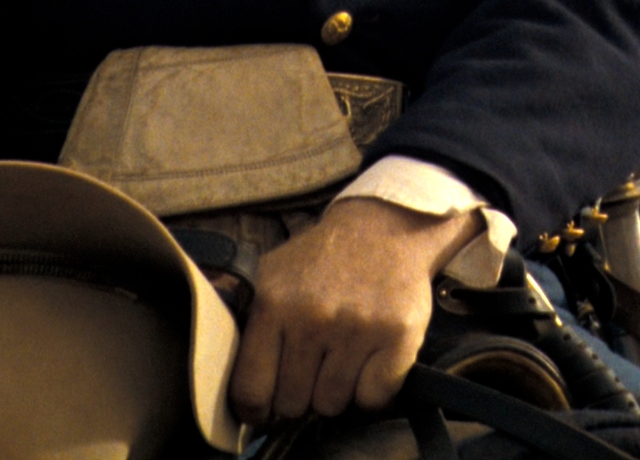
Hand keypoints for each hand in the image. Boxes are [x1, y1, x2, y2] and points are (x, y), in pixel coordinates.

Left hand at [228, 198, 481, 420]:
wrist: (384, 228)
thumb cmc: (323, 262)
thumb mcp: (272, 278)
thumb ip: (252, 327)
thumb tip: (242, 394)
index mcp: (273, 304)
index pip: (251, 390)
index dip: (256, 411)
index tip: (265, 411)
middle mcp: (313, 318)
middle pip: (293, 404)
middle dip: (301, 395)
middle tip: (312, 371)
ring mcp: (358, 328)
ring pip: (333, 404)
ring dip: (336, 392)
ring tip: (342, 360)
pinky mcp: (398, 336)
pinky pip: (374, 398)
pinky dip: (372, 391)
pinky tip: (370, 363)